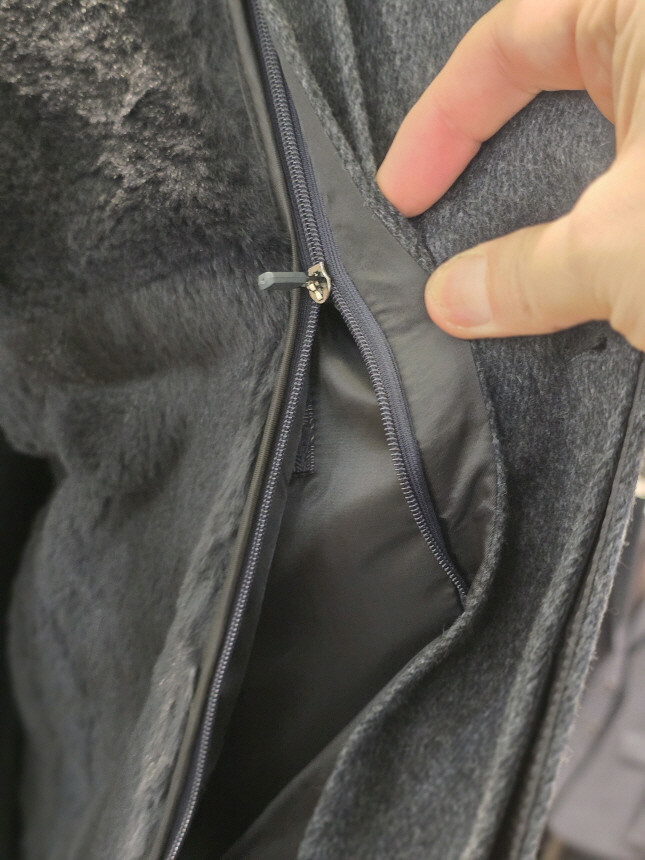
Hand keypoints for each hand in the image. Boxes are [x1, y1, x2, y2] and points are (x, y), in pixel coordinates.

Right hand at [376, 0, 644, 349]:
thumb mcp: (625, 249)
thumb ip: (529, 273)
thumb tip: (454, 299)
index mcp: (643, 9)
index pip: (510, 39)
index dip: (440, 121)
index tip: (405, 190)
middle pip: (552, 73)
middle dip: (490, 144)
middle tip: (440, 206)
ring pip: (602, 121)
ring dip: (552, 184)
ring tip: (508, 239)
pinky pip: (638, 166)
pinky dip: (603, 207)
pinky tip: (585, 258)